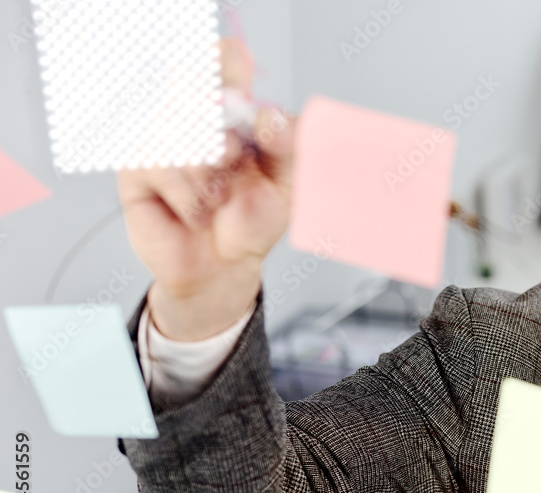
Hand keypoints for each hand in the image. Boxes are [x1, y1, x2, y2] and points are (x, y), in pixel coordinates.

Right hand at [118, 38, 295, 340]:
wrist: (224, 267)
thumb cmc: (251, 220)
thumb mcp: (285, 185)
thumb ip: (287, 147)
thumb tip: (270, 116)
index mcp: (233, 109)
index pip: (222, 59)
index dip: (226, 65)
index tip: (239, 87)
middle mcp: (192, 115)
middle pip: (193, 86)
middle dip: (223, 135)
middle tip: (232, 162)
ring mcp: (160, 137)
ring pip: (178, 131)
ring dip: (208, 176)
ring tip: (217, 199)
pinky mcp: (134, 167)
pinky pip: (159, 165)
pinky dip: (188, 197)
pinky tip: (196, 212)